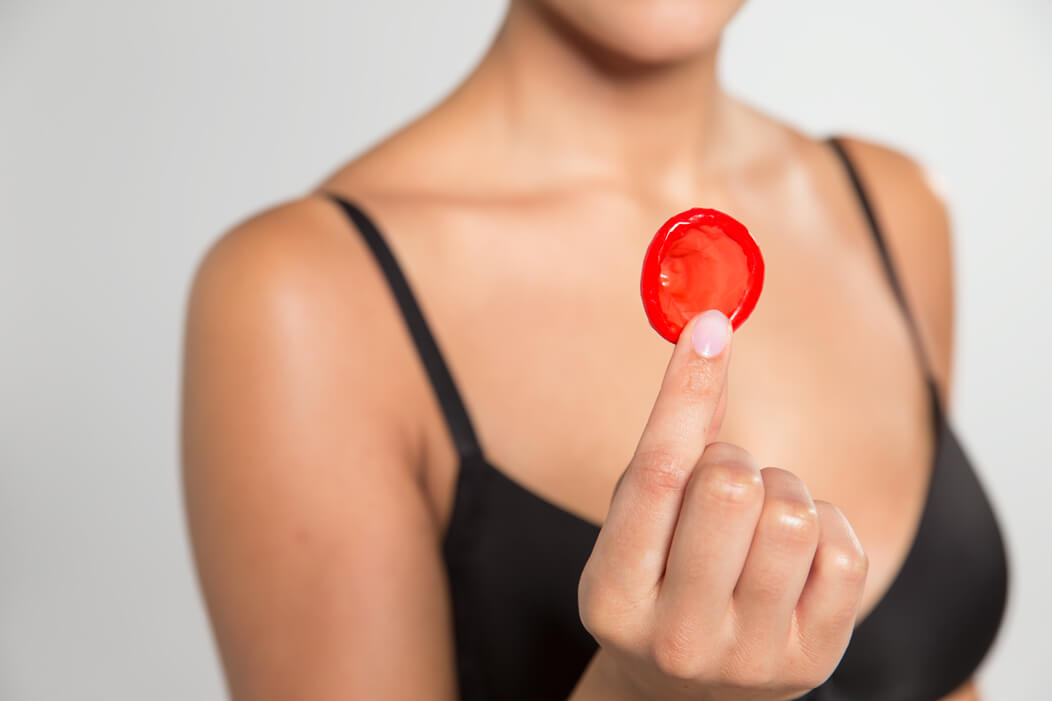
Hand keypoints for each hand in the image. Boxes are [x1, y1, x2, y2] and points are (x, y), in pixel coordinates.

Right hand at [577, 310, 867, 700]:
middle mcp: (677, 633)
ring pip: (794, 514)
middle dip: (736, 460)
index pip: (656, 474)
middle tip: (726, 483)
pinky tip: (796, 548)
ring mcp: (749, 656)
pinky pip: (843, 549)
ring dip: (781, 492)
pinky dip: (824, 525)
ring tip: (760, 521)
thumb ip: (670, 449)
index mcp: (614, 593)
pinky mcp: (813, 660)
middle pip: (732, 487)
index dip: (685, 391)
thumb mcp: (635, 529)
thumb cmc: (656, 585)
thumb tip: (710, 337)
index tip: (710, 324)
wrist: (685, 695)